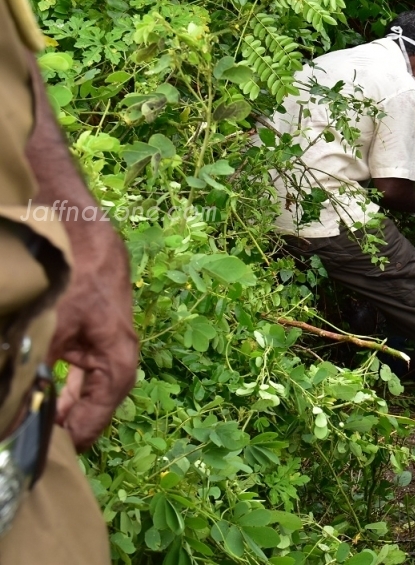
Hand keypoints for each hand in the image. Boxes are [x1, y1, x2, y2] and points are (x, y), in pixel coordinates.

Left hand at [49, 229, 138, 452]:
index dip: (68, 442)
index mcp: (116, 363)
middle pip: (92, 408)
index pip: (93, 420)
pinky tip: (42, 391)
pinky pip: (82, 372)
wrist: (82, 232)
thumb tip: (22, 412)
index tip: (45, 457)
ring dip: (62, 407)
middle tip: (37, 445)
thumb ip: (36, 374)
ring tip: (40, 424)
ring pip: (85, 391)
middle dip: (64, 427)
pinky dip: (63, 386)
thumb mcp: (48, 329)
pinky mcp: (95, 334)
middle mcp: (118, 359)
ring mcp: (107, 347)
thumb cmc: (74, 278)